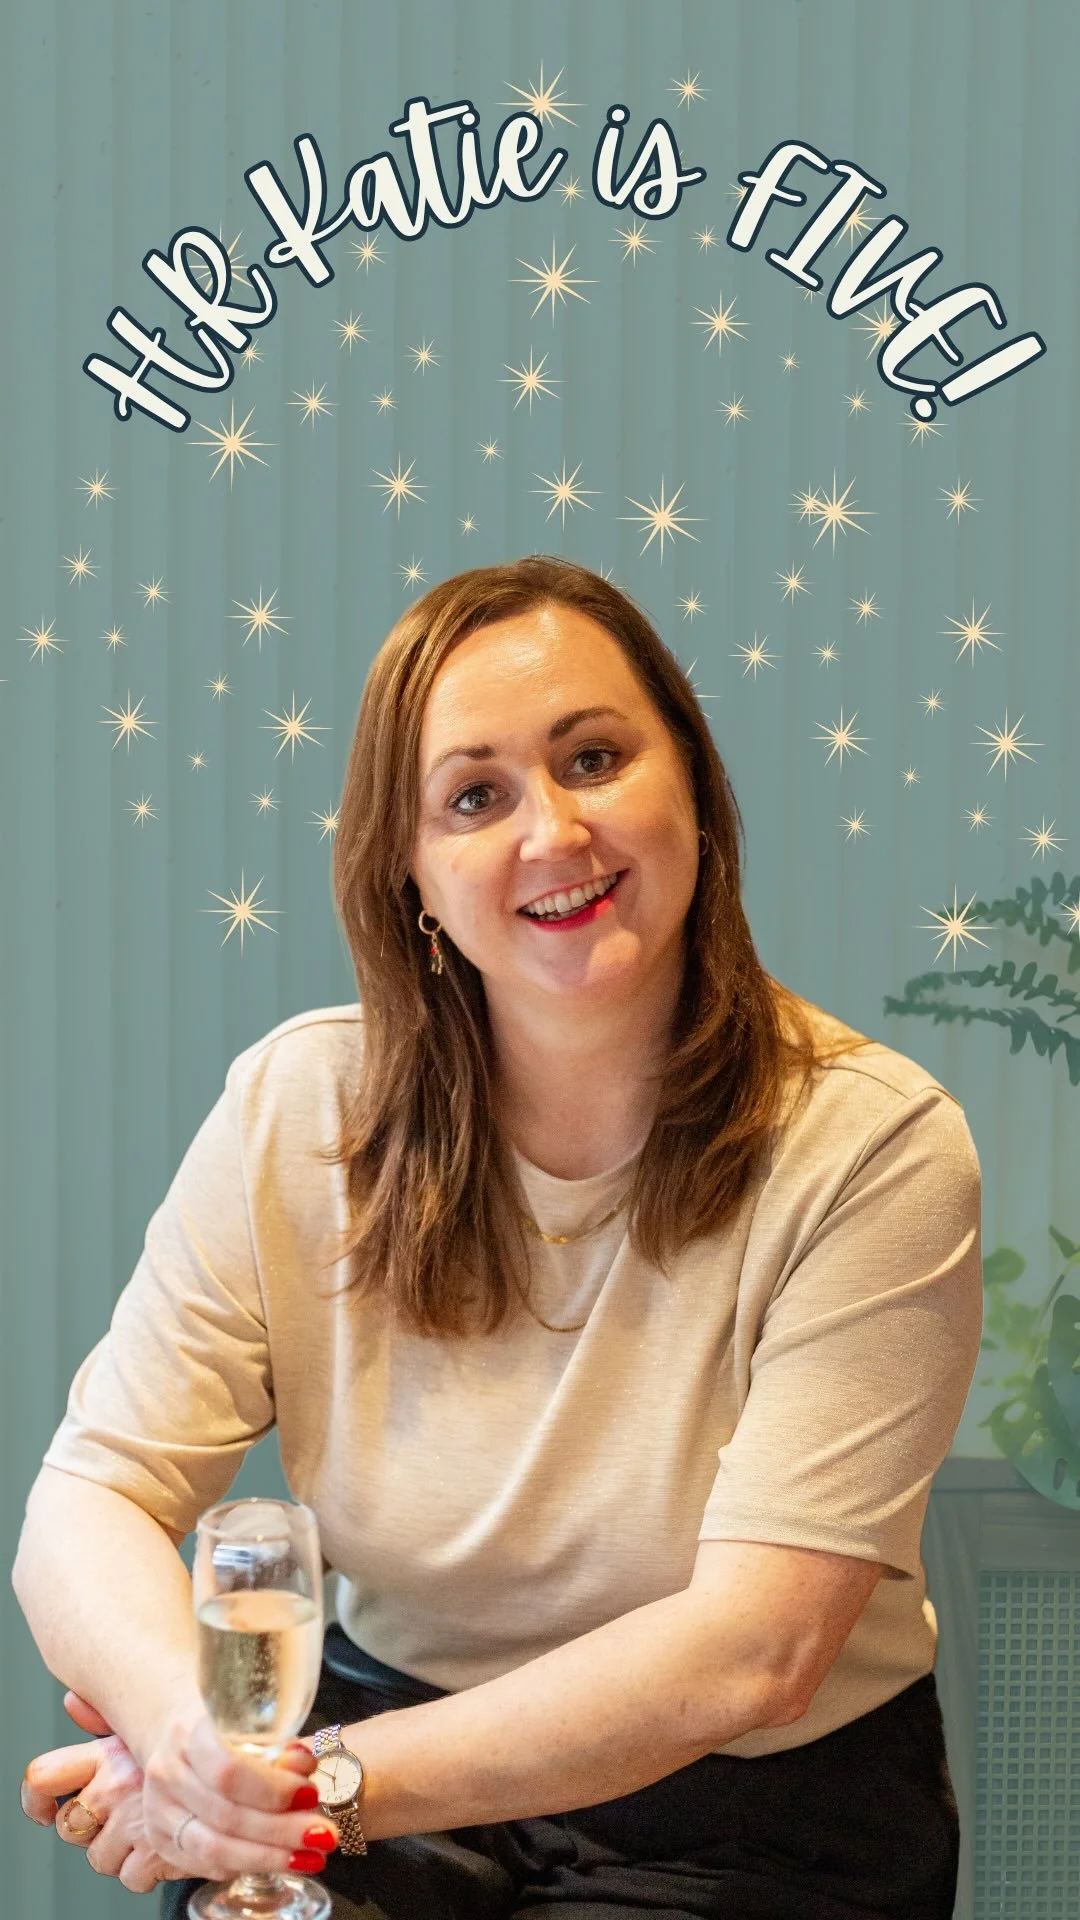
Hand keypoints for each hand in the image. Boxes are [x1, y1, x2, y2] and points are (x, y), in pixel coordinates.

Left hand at [21, 1691, 183, 1893]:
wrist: (249, 1779)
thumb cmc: (199, 1745)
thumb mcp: (151, 1724)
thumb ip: (105, 1719)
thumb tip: (71, 1702)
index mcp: (108, 1753)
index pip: (45, 1776)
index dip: (37, 1799)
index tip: (46, 1809)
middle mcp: (114, 1786)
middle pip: (70, 1826)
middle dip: (91, 1830)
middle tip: (121, 1818)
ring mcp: (132, 1822)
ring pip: (99, 1858)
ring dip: (121, 1853)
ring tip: (151, 1830)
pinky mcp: (153, 1854)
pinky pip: (129, 1877)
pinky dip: (147, 1870)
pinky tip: (168, 1845)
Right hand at [141, 1708, 339, 1882]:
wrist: (174, 1734)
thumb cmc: (220, 1726)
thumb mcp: (250, 1720)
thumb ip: (277, 1745)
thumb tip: (305, 1768)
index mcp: (189, 1733)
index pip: (229, 1770)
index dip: (273, 1789)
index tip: (310, 1794)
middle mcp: (167, 1773)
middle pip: (225, 1815)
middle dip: (281, 1831)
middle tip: (323, 1835)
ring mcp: (157, 1810)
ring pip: (213, 1848)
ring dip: (268, 1857)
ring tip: (309, 1858)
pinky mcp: (160, 1839)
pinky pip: (204, 1864)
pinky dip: (244, 1866)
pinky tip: (275, 1862)